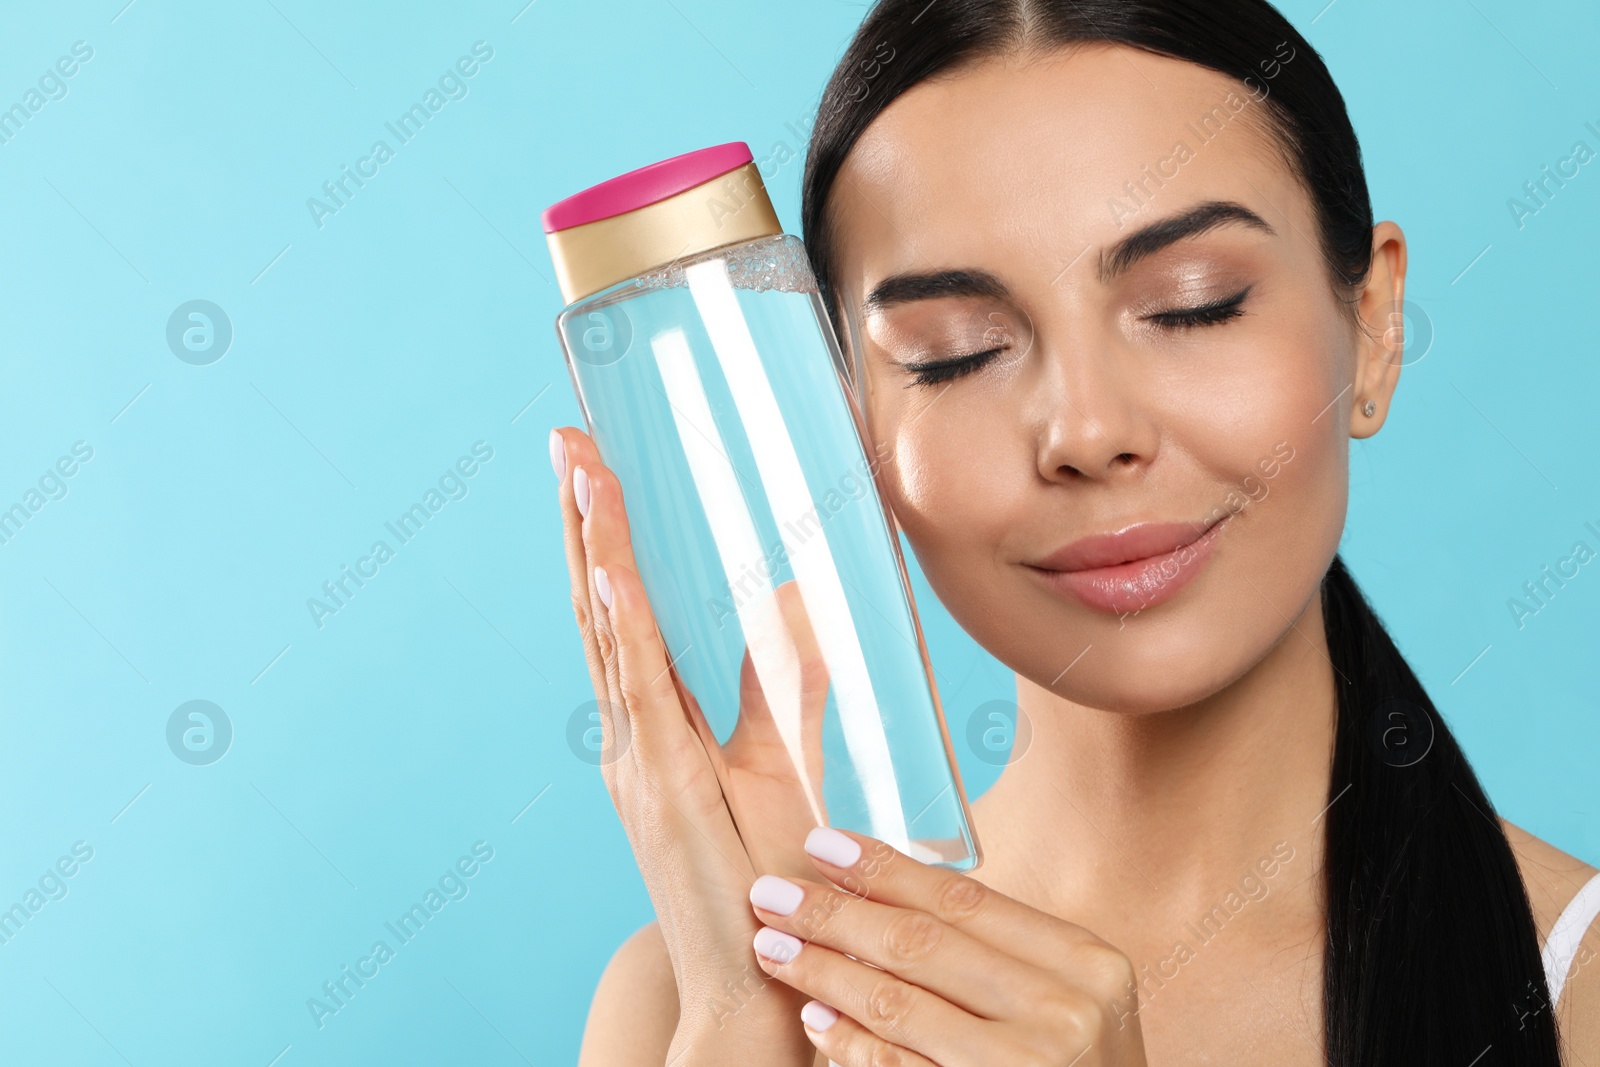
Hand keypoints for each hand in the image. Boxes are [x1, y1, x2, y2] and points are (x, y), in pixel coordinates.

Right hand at [553, 426, 830, 1059]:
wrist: (754, 976)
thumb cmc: (763, 876)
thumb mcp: (777, 761)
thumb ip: (781, 685)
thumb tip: (794, 606)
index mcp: (649, 724)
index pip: (621, 610)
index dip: (602, 537)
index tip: (591, 466)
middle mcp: (628, 732)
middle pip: (598, 606)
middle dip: (580, 520)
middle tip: (566, 439)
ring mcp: (634, 755)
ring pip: (608, 632)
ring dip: (592, 547)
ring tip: (581, 471)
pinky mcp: (656, 781)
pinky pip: (633, 687)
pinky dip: (617, 622)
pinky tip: (607, 565)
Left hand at [746, 826, 1149, 1065]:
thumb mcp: (1070, 1001)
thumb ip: (1001, 953)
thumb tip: (884, 893)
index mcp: (1086, 963)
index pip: (964, 900)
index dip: (884, 868)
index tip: (821, 843)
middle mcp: (1063, 1012)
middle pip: (922, 944)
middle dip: (834, 914)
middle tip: (772, 893)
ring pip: (898, 1004)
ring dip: (824, 972)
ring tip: (773, 947)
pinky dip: (850, 1042)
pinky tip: (815, 1018)